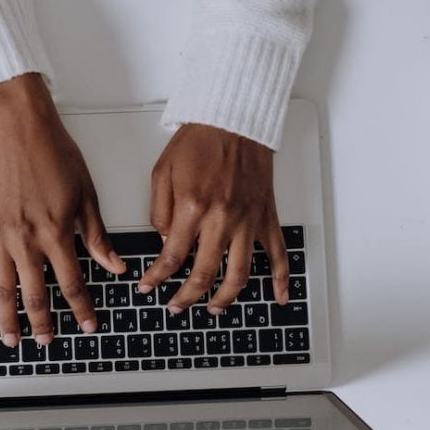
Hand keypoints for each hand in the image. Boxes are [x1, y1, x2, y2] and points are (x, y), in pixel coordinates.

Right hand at [0, 74, 126, 345]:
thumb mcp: (86, 195)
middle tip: (46, 342)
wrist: (18, 126)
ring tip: (10, 339)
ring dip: (6, 318)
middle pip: (34, 294)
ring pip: (0, 288)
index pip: (71, 283)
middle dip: (42, 323)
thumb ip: (96, 236)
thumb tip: (114, 266)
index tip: (88, 325)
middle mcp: (25, 239)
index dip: (81, 309)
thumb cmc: (53, 153)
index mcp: (56, 233)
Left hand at [139, 124, 288, 311]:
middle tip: (175, 306)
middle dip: (186, 297)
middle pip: (204, 274)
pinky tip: (278, 298)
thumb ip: (160, 212)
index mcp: (193, 208)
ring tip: (213, 309)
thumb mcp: (162, 172)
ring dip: (225, 298)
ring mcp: (247, 221)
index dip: (156, 278)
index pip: (171, 257)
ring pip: (239, 274)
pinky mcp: (266, 217)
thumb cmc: (199, 141)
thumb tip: (164, 242)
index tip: (148, 288)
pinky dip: (280, 279)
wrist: (234, 120)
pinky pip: (277, 254)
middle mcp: (222, 219)